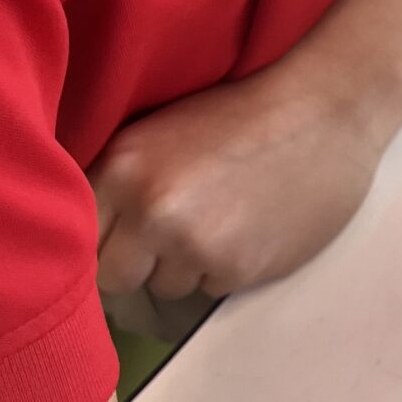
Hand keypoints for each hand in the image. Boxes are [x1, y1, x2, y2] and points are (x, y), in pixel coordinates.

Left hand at [89, 53, 388, 328]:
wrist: (325, 111)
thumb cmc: (242, 116)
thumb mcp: (159, 136)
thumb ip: (120, 184)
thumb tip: (88, 241)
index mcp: (121, 167)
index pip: (76, 240)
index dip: (95, 246)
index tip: (116, 243)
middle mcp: (148, 209)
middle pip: (112, 278)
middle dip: (135, 267)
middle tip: (168, 241)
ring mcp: (192, 243)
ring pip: (162, 288)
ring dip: (183, 269)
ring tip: (221, 225)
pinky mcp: (235, 268)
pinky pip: (208, 291)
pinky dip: (225, 271)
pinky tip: (249, 232)